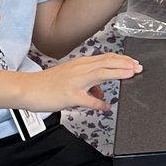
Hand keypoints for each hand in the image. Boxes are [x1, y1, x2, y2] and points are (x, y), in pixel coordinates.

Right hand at [25, 52, 142, 112]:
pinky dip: (98, 103)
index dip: (122, 59)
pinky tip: (106, 107)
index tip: (134, 62)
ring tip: (130, 75)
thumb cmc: (48, 84)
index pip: (106, 58)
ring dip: (117, 73)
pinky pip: (87, 100)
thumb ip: (88, 83)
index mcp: (81, 64)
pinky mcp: (69, 95)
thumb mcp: (70, 78)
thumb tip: (101, 93)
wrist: (28, 88)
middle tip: (138, 67)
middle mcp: (79, 69)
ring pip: (100, 74)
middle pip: (107, 62)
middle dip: (125, 64)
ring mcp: (75, 82)